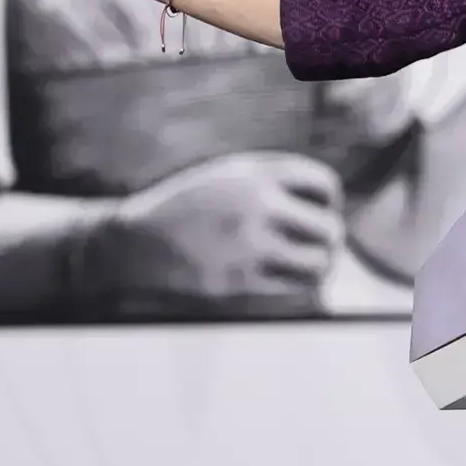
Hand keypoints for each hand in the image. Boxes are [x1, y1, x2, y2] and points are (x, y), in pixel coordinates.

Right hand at [75, 152, 345, 315]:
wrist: (134, 244)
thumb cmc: (185, 208)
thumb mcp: (226, 175)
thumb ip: (271, 180)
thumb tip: (324, 202)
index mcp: (255, 173)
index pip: (323, 183)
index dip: (330, 200)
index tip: (322, 211)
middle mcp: (256, 205)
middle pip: (328, 227)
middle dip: (331, 239)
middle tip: (322, 246)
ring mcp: (248, 246)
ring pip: (317, 264)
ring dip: (320, 268)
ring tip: (311, 268)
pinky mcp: (237, 283)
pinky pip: (292, 292)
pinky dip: (300, 290)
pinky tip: (291, 286)